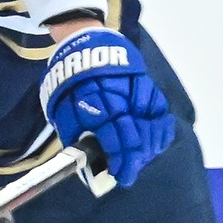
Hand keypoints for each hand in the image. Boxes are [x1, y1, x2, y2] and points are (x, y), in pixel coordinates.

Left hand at [39, 28, 174, 184]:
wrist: (85, 47)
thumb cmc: (71, 84)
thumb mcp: (62, 109)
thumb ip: (74, 136)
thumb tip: (86, 164)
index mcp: (95, 106)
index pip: (112, 140)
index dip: (117, 161)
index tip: (118, 175)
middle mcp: (119, 100)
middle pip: (134, 137)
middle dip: (133, 161)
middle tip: (128, 175)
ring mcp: (136, 93)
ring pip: (152, 127)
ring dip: (148, 148)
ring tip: (141, 159)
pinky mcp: (148, 86)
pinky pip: (160, 113)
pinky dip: (160, 130)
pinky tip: (155, 142)